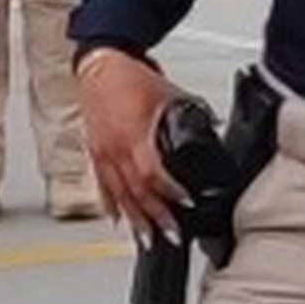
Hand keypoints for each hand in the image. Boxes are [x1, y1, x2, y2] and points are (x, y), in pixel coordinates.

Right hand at [79, 50, 178, 233]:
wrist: (101, 64)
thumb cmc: (133, 77)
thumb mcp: (169, 97)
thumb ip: (188, 118)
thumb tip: (209, 132)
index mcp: (132, 135)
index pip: (152, 174)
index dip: (170, 192)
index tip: (187, 204)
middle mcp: (114, 148)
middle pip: (136, 191)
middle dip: (156, 217)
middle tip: (173, 236)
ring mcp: (102, 152)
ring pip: (119, 194)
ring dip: (135, 219)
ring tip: (148, 239)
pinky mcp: (95, 151)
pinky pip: (102, 184)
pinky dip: (111, 204)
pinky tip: (118, 219)